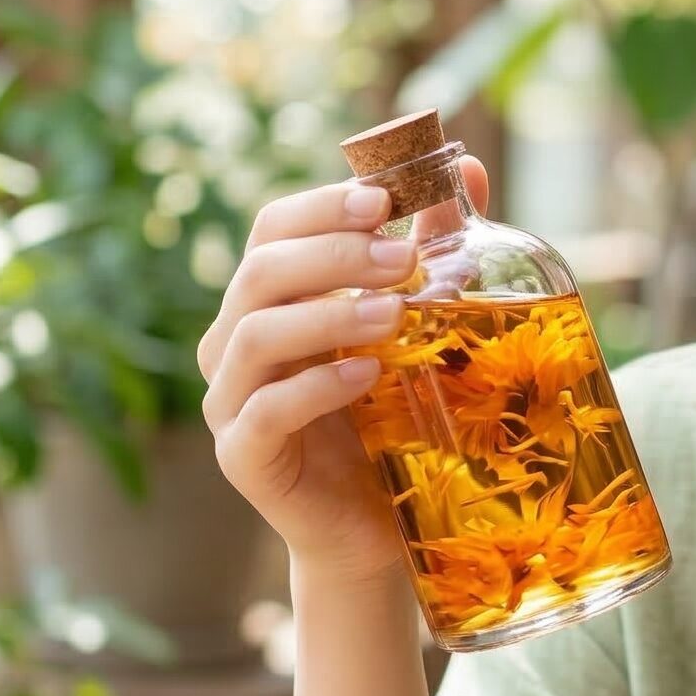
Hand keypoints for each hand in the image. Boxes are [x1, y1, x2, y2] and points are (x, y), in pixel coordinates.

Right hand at [198, 159, 492, 586]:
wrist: (376, 528)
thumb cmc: (392, 422)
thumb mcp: (416, 331)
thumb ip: (428, 251)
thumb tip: (465, 166)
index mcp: (270, 300)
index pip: (273, 229)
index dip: (323, 206)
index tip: (385, 199)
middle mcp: (235, 342)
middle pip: (262, 272)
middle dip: (334, 255)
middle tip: (404, 258)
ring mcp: (230, 401)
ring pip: (256, 334)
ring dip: (329, 314)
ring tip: (394, 313)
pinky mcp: (244, 456)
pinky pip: (266, 411)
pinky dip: (315, 387)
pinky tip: (366, 376)